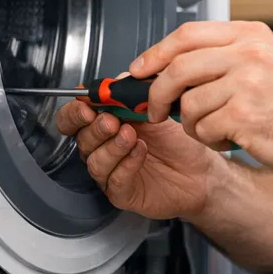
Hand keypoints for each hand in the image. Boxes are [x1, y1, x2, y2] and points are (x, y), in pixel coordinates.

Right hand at [56, 100, 220, 219]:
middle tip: (112, 121)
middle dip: (95, 128)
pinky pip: (114, 181)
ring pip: (95, 162)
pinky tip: (140, 152)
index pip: (73, 119)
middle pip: (81, 139)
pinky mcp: (122, 193)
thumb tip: (116, 80)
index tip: (87, 106)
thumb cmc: (177, 142)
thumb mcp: (156, 108)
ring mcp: (110, 173)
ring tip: (131, 136)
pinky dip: (125, 164)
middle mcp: (103, 149)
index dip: (74, 113)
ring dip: (112, 146)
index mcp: (105, 124)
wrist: (200, 170)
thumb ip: (133, 93)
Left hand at [132, 21, 272, 175]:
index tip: (138, 69)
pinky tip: (232, 138)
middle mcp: (249, 53)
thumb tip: (166, 65)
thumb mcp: (264, 63)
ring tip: (217, 127)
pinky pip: (202, 128)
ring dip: (192, 124)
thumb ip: (221, 57)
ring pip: (187, 103)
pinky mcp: (244, 114)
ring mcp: (247, 82)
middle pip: (177, 67)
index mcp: (250, 35)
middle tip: (154, 109)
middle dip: (156, 93)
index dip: (155, 53)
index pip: (187, 34)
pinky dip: (210, 140)